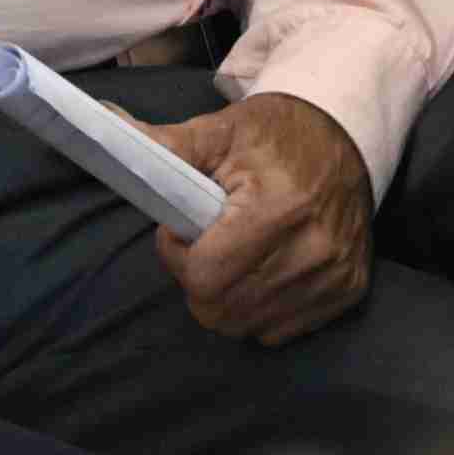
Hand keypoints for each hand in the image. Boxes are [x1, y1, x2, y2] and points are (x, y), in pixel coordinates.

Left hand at [156, 91, 374, 343]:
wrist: (345, 138)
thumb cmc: (274, 134)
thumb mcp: (218, 131)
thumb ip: (164, 144)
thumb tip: (105, 123)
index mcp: (281, 206)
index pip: (207, 275)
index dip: (177, 257)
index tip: (178, 232)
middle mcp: (315, 249)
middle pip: (222, 310)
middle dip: (196, 282)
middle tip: (199, 247)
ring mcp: (335, 276)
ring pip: (248, 327)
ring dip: (225, 299)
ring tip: (229, 256)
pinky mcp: (348, 292)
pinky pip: (281, 331)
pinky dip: (258, 311)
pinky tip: (260, 271)